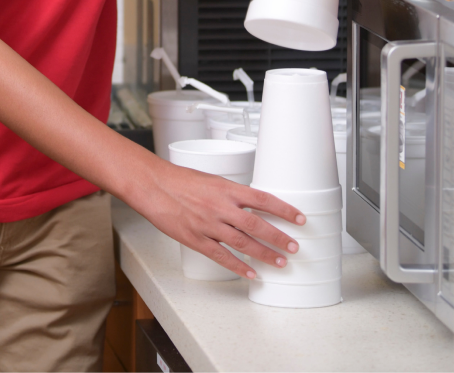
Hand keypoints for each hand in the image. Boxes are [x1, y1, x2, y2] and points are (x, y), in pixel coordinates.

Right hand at [131, 158, 306, 278]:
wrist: (153, 186)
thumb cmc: (178, 180)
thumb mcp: (211, 179)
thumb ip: (230, 193)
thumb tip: (249, 204)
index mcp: (227, 189)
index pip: (263, 199)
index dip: (284, 210)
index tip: (300, 218)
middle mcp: (221, 207)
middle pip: (257, 225)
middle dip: (279, 237)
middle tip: (294, 247)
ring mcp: (209, 225)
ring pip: (244, 243)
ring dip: (265, 254)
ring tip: (280, 262)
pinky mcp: (196, 239)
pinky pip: (222, 256)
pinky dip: (239, 267)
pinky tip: (251, 274)